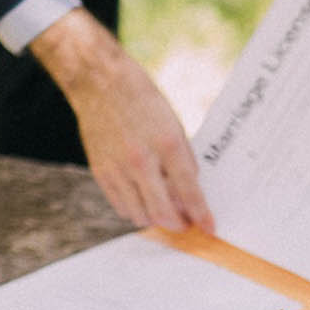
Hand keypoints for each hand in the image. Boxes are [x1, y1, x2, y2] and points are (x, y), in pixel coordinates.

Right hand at [37, 6, 213, 230]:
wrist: (100, 83)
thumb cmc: (141, 100)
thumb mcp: (173, 124)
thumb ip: (182, 159)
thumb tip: (189, 191)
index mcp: (167, 143)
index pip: (189, 190)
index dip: (201, 213)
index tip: (209, 226)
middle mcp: (142, 160)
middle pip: (163, 213)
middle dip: (178, 224)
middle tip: (186, 223)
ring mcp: (118, 169)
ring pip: (140, 216)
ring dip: (155, 218)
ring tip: (163, 209)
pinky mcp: (101, 173)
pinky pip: (121, 206)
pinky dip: (135, 210)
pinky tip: (142, 200)